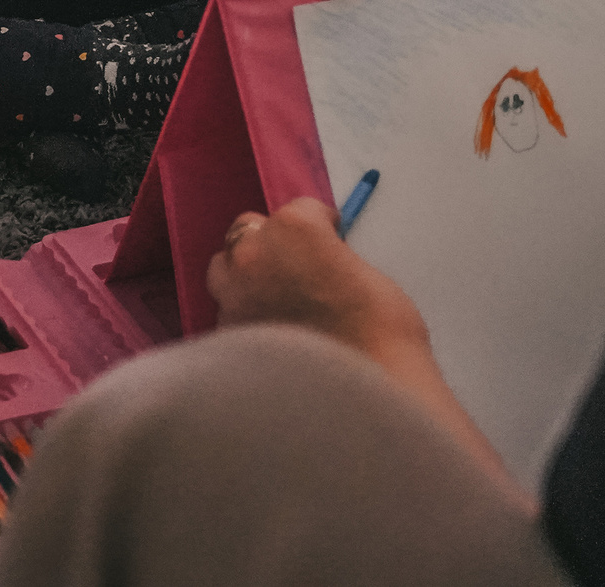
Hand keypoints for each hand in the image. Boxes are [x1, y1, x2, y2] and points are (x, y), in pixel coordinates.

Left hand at [206, 197, 428, 361]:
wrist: (359, 394)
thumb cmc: (380, 335)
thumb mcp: (366, 277)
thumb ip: (333, 259)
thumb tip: (323, 267)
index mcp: (294, 229)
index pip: (300, 210)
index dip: (319, 225)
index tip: (327, 235)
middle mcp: (253, 253)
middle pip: (248, 231)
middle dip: (270, 244)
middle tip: (295, 266)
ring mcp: (233, 292)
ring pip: (225, 270)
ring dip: (245, 277)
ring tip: (274, 300)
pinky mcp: (225, 332)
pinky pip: (227, 312)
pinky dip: (244, 317)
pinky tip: (269, 335)